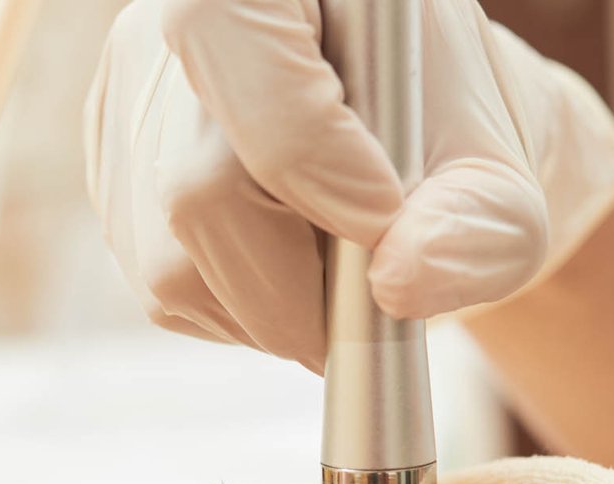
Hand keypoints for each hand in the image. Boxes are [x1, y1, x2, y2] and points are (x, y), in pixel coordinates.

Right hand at [84, 0, 613, 369]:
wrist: (406, 137)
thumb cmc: (450, 139)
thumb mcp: (499, 174)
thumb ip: (477, 226)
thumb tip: (398, 284)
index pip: (245, 61)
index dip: (313, 163)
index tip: (385, 230)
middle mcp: (167, 17)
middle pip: (198, 188)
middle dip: (291, 285)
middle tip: (364, 322)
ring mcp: (127, 100)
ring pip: (167, 254)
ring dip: (264, 308)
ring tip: (336, 290)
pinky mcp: (114, 171)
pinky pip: (155, 277)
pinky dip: (232, 306)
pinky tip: (287, 273)